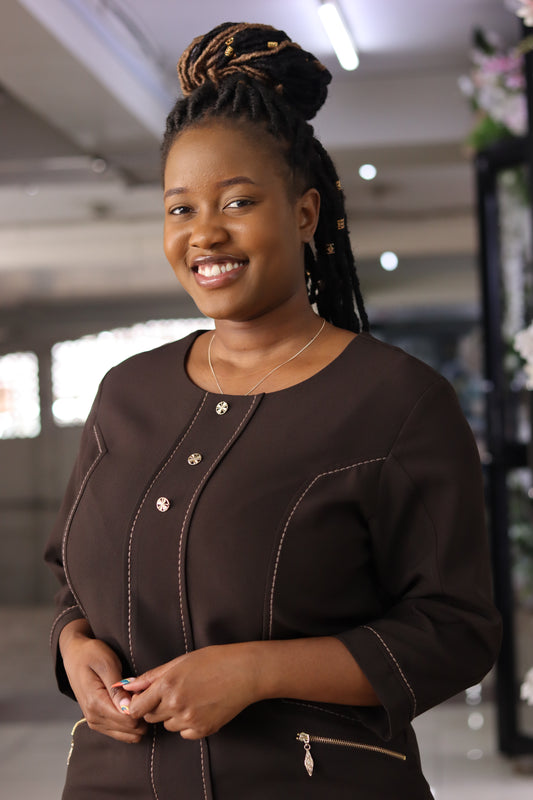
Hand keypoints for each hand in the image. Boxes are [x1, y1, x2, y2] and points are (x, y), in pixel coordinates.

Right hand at [59, 620, 147, 743]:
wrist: (75, 655)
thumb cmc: (92, 655)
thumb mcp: (107, 665)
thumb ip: (117, 689)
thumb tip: (128, 708)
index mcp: (96, 704)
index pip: (128, 720)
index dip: (142, 708)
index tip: (143, 693)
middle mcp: (94, 718)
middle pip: (130, 731)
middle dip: (142, 715)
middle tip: (142, 694)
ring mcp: (95, 722)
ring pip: (127, 735)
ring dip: (137, 719)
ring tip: (136, 697)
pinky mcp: (98, 722)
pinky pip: (120, 732)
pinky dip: (130, 722)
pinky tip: (131, 704)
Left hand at [125, 643, 258, 739]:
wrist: (245, 672)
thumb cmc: (214, 660)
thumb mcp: (181, 661)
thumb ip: (152, 676)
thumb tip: (128, 686)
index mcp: (167, 685)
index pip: (136, 708)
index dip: (137, 704)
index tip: (143, 700)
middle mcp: (175, 705)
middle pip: (150, 717)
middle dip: (156, 707)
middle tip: (174, 692)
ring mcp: (189, 720)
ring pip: (168, 725)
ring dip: (173, 715)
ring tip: (192, 697)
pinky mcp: (203, 730)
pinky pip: (184, 733)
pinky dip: (188, 724)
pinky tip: (201, 707)